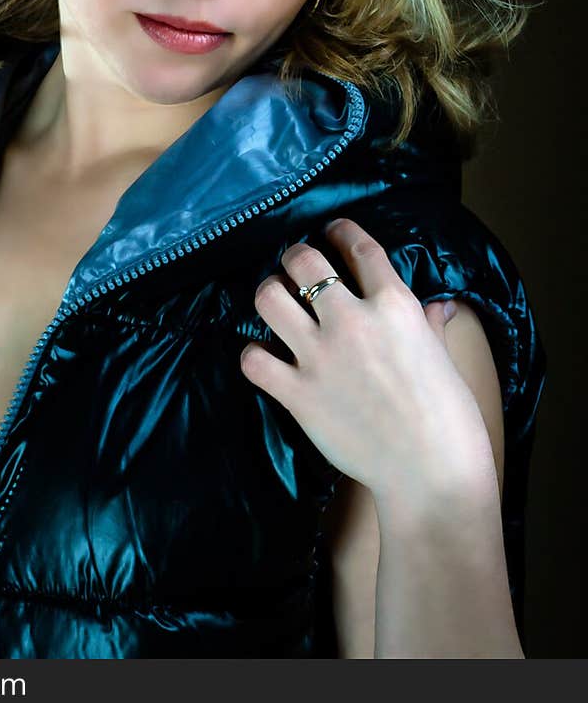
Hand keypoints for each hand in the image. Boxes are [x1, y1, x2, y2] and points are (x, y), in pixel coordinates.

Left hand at [240, 218, 495, 503]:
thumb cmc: (450, 417)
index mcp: (394, 305)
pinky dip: (255, 356)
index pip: (358, 247)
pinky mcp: (297, 393)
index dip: (340, 230)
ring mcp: (319, 356)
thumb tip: (438, 306)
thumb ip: (429, 324)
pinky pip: (253, 359)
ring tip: (277, 304)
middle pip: (303, 261)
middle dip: (296, 257)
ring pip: (269, 298)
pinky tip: (267, 360)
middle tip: (297, 268)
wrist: (432, 472)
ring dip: (270, 295)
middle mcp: (351, 320)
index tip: (331, 230)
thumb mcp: (444, 357)